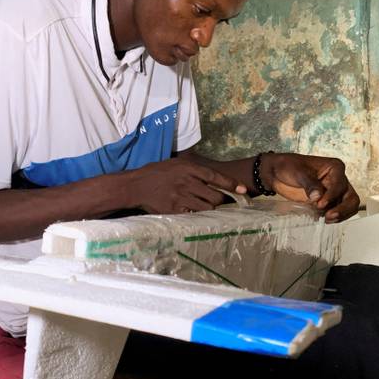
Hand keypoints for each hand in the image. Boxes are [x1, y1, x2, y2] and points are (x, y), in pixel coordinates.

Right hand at [128, 158, 244, 213]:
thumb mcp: (175, 164)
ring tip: (205, 206)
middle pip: (215, 196)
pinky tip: (192, 211)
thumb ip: (193, 169)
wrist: (136, 186)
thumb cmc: (156, 173)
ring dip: (209, 209)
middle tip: (221, 202)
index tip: (243, 190)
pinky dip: (197, 215)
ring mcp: (181, 197)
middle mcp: (186, 182)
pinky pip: (194, 215)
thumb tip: (212, 178)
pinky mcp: (175, 210)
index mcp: (188, 168)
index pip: (215, 177)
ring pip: (207, 207)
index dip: (231, 184)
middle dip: (221, 200)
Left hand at [260, 153, 359, 221]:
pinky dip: (334, 218)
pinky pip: (338, 212)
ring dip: (340, 215)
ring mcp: (334, 193)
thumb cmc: (289, 167)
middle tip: (328, 216)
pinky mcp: (327, 203)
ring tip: (326, 220)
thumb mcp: (298, 172)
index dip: (332, 196)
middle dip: (342, 209)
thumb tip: (318, 196)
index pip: (340, 185)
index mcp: (335, 168)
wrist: (278, 173)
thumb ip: (309, 184)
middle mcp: (338, 180)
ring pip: (348, 207)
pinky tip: (323, 219)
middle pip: (351, 197)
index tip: (319, 203)